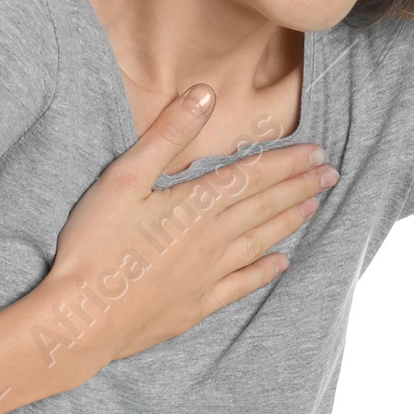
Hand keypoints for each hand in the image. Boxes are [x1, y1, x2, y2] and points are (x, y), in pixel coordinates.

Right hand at [35, 83, 335, 369]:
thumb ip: (168, 135)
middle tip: (330, 174)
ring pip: (261, 242)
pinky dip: (265, 271)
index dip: (287, 162)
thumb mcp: (124, 179)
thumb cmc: (95, 246)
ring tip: (314, 206)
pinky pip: (242, 284)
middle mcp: (212, 239)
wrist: (82, 319)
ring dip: (289, 221)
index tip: (316, 153)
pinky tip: (282, 263)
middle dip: (300, 187)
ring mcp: (208, 276)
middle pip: (265, 206)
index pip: (252, 176)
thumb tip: (205, 95)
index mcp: (196, 205)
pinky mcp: (197, 305)